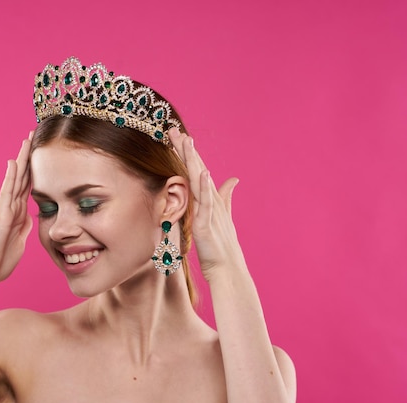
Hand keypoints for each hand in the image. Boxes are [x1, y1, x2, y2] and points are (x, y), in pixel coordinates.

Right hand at [0, 133, 32, 286]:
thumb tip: (31, 216)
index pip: (29, 186)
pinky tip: (14, 162)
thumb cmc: (0, 260)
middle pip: (22, 177)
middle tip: (34, 137)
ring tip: (26, 140)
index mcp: (18, 213)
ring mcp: (5, 209)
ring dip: (21, 160)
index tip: (43, 154)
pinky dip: (10, 177)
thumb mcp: (19, 241)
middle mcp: (10, 206)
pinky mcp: (1, 216)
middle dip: (29, 157)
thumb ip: (24, 226)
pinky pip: (6, 193)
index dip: (36, 170)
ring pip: (15, 179)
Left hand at [169, 128, 243, 278]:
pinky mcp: (207, 224)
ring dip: (194, 161)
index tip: (176, 135)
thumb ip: (225, 197)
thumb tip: (233, 179)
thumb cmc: (221, 246)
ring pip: (200, 181)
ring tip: (186, 141)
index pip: (196, 171)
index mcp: (209, 199)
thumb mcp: (220, 217)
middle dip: (185, 149)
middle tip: (173, 129)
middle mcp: (210, 201)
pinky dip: (206, 188)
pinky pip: (207, 204)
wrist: (227, 269)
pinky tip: (204, 172)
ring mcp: (209, 211)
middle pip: (196, 169)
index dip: (187, 153)